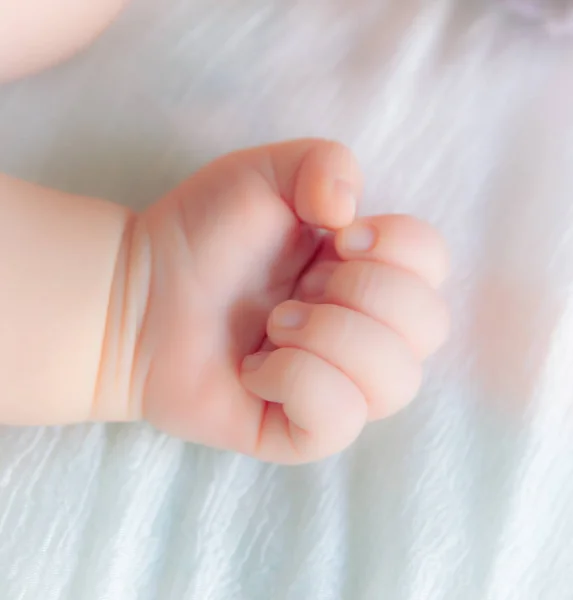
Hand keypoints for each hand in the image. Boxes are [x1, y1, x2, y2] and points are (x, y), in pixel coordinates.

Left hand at [137, 139, 448, 463]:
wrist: (140, 294)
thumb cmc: (202, 233)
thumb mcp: (264, 174)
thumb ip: (325, 163)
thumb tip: (355, 215)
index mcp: (366, 270)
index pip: (434, 264)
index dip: (396, 247)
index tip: (336, 236)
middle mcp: (364, 330)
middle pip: (428, 326)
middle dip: (360, 294)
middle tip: (295, 287)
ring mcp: (339, 385)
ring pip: (396, 381)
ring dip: (328, 339)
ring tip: (274, 325)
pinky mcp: (302, 430)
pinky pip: (340, 421)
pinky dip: (298, 382)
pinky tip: (256, 369)